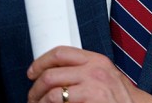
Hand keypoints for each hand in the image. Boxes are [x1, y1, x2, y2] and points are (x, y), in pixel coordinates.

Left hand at [26, 46, 151, 102]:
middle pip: (51, 74)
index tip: (32, 72)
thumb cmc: (119, 98)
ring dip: (39, 102)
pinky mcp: (93, 101)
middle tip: (32, 97)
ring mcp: (94, 88)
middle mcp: (94, 71)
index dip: (40, 62)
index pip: (60, 53)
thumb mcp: (104, 75)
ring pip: (52, 93)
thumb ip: (83, 70)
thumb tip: (53, 73)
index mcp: (95, 60)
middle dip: (35, 88)